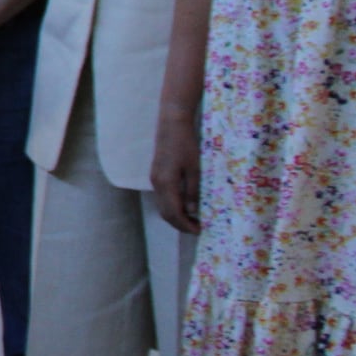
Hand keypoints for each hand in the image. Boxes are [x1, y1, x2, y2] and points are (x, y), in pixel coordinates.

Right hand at [151, 119, 202, 233]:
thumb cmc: (186, 144)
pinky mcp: (157, 174)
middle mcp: (156, 184)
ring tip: (194, 219)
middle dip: (181, 224)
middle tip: (198, 228)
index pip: (173, 213)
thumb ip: (193, 191)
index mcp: (166, 184)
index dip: (186, 225)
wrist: (172, 124)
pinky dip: (173, 206)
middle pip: (165, 213)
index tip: (200, 231)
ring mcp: (154, 179)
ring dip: (177, 216)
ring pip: (163, 206)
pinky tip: (186, 204)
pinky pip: (163, 198)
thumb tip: (194, 210)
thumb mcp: (195, 169)